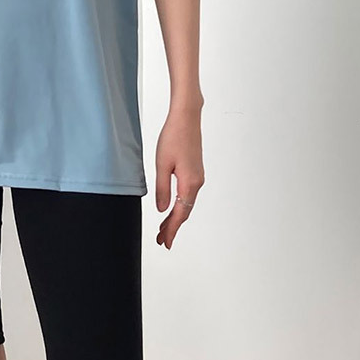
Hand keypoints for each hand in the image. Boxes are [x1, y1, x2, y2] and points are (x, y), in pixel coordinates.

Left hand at [154, 106, 203, 248]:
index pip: (179, 214)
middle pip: (184, 212)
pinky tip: (172, 208)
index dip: (171, 229)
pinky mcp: (195, 171)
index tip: (165, 242)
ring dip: (175, 217)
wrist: (187, 118)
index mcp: (189, 183)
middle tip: (162, 240)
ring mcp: (198, 177)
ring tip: (163, 228)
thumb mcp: (162, 165)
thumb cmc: (174, 137)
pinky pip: (188, 195)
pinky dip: (179, 206)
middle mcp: (197, 182)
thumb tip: (162, 209)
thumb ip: (162, 189)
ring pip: (187, 204)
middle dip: (172, 227)